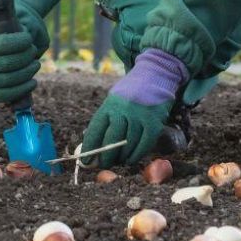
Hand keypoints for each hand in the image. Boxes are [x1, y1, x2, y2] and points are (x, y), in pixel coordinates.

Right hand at [0, 22, 44, 105]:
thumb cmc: (3, 32)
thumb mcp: (3, 17)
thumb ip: (3, 3)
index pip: (3, 44)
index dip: (20, 42)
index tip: (27, 38)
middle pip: (7, 64)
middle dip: (26, 57)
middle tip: (32, 51)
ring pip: (9, 80)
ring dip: (27, 72)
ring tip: (35, 64)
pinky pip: (7, 96)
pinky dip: (23, 89)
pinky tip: (32, 81)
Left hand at [81, 49, 186, 167]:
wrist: (154, 75)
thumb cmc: (130, 92)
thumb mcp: (114, 100)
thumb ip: (106, 120)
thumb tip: (94, 146)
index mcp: (109, 105)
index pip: (95, 130)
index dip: (89, 148)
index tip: (86, 161)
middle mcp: (123, 111)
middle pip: (111, 141)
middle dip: (105, 157)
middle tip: (103, 165)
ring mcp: (139, 117)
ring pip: (128, 146)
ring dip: (121, 158)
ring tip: (118, 162)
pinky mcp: (154, 123)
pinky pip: (144, 145)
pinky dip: (136, 155)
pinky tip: (131, 159)